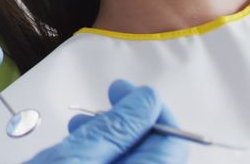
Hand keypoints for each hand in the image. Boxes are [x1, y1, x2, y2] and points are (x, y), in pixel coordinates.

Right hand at [27, 80, 188, 163]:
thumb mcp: (75, 156)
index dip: (154, 111)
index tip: (131, 92)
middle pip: (157, 152)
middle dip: (132, 121)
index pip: (173, 143)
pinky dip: (105, 155)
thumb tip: (146, 101)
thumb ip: (116, 129)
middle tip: (109, 98)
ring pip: (137, 160)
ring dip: (114, 136)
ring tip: (82, 123)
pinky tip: (80, 146)